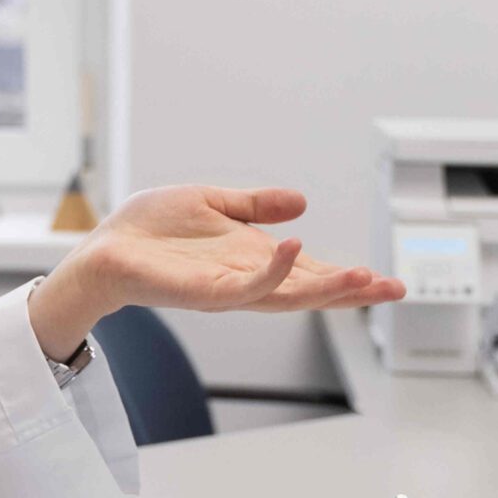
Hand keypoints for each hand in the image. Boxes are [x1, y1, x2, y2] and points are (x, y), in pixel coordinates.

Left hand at [28, 186, 407, 358]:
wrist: (102, 249)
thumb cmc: (148, 231)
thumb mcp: (213, 204)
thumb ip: (256, 205)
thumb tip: (302, 202)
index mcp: (252, 261)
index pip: (310, 273)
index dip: (347, 277)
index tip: (386, 279)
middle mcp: (245, 281)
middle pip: (310, 291)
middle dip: (353, 292)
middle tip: (395, 290)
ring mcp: (227, 291)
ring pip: (287, 296)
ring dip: (326, 288)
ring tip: (362, 277)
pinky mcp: (203, 294)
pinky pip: (244, 286)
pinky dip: (272, 272)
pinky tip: (294, 249)